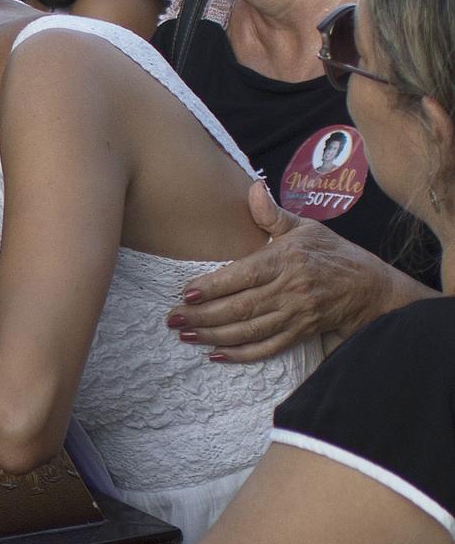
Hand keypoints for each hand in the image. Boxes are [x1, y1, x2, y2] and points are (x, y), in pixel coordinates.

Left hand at [166, 182, 416, 360]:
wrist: (371, 288)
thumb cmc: (332, 254)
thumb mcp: (306, 228)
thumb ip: (273, 215)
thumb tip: (253, 189)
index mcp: (286, 260)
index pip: (243, 275)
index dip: (213, 287)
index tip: (186, 293)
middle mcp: (290, 290)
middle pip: (240, 307)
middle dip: (202, 316)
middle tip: (172, 318)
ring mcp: (295, 315)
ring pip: (249, 330)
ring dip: (213, 336)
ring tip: (184, 335)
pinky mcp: (300, 334)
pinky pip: (267, 348)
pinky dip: (240, 354)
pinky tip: (215, 355)